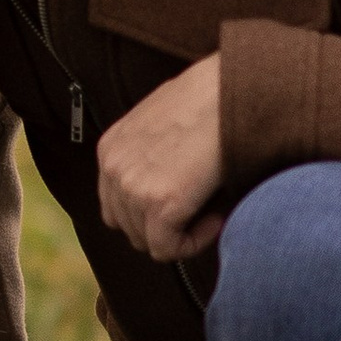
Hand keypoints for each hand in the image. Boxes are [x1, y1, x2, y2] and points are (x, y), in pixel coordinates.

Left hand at [97, 55, 227, 261]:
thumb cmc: (207, 100)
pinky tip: (215, 218)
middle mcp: (114, 169)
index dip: (150, 214)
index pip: (115, 206)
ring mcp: (133, 187)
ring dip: (181, 232)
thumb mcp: (162, 123)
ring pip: (148, 241)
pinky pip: (168, 249)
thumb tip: (168, 185)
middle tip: (199, 210)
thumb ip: (152, 156)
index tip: (183, 203)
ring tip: (210, 208)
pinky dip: (193, 242)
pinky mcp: (159, 204)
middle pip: (129, 228)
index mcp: (111, 148)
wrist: (230, 91)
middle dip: (165, 227)